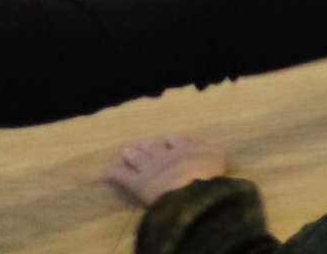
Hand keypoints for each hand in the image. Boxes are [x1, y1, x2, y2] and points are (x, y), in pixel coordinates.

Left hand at [106, 137, 229, 205]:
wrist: (190, 187)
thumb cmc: (208, 172)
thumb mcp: (218, 157)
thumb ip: (211, 150)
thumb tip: (207, 147)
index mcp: (185, 148)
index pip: (176, 139)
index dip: (172, 140)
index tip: (169, 139)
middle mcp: (166, 155)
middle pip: (154, 147)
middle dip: (147, 145)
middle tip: (139, 143)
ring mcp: (150, 168)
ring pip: (138, 158)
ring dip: (131, 154)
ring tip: (125, 150)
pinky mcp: (138, 183)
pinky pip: (124, 177)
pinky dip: (115, 174)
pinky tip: (107, 172)